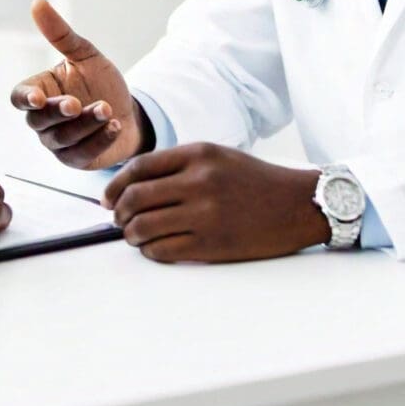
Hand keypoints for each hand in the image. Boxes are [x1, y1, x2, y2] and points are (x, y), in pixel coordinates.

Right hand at [9, 0, 150, 169]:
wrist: (129, 110)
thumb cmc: (101, 82)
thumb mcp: (85, 54)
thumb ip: (60, 34)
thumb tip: (37, 3)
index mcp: (39, 91)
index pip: (19, 97)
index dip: (25, 98)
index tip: (37, 97)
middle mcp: (43, 120)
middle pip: (38, 120)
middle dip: (57, 112)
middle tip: (75, 104)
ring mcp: (58, 143)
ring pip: (62, 138)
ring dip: (85, 125)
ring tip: (107, 110)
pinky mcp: (77, 159)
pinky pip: (83, 153)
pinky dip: (98, 140)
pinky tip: (114, 126)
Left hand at [102, 143, 329, 262]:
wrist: (298, 205)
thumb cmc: (254, 180)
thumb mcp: (216, 156)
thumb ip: (177, 165)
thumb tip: (133, 184)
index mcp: (197, 154)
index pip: (139, 168)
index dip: (115, 185)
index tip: (106, 197)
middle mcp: (199, 181)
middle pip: (136, 197)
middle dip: (118, 211)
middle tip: (116, 219)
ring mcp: (205, 214)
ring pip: (145, 226)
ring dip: (130, 234)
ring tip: (132, 235)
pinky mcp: (213, 244)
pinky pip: (164, 250)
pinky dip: (150, 250)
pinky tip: (152, 248)